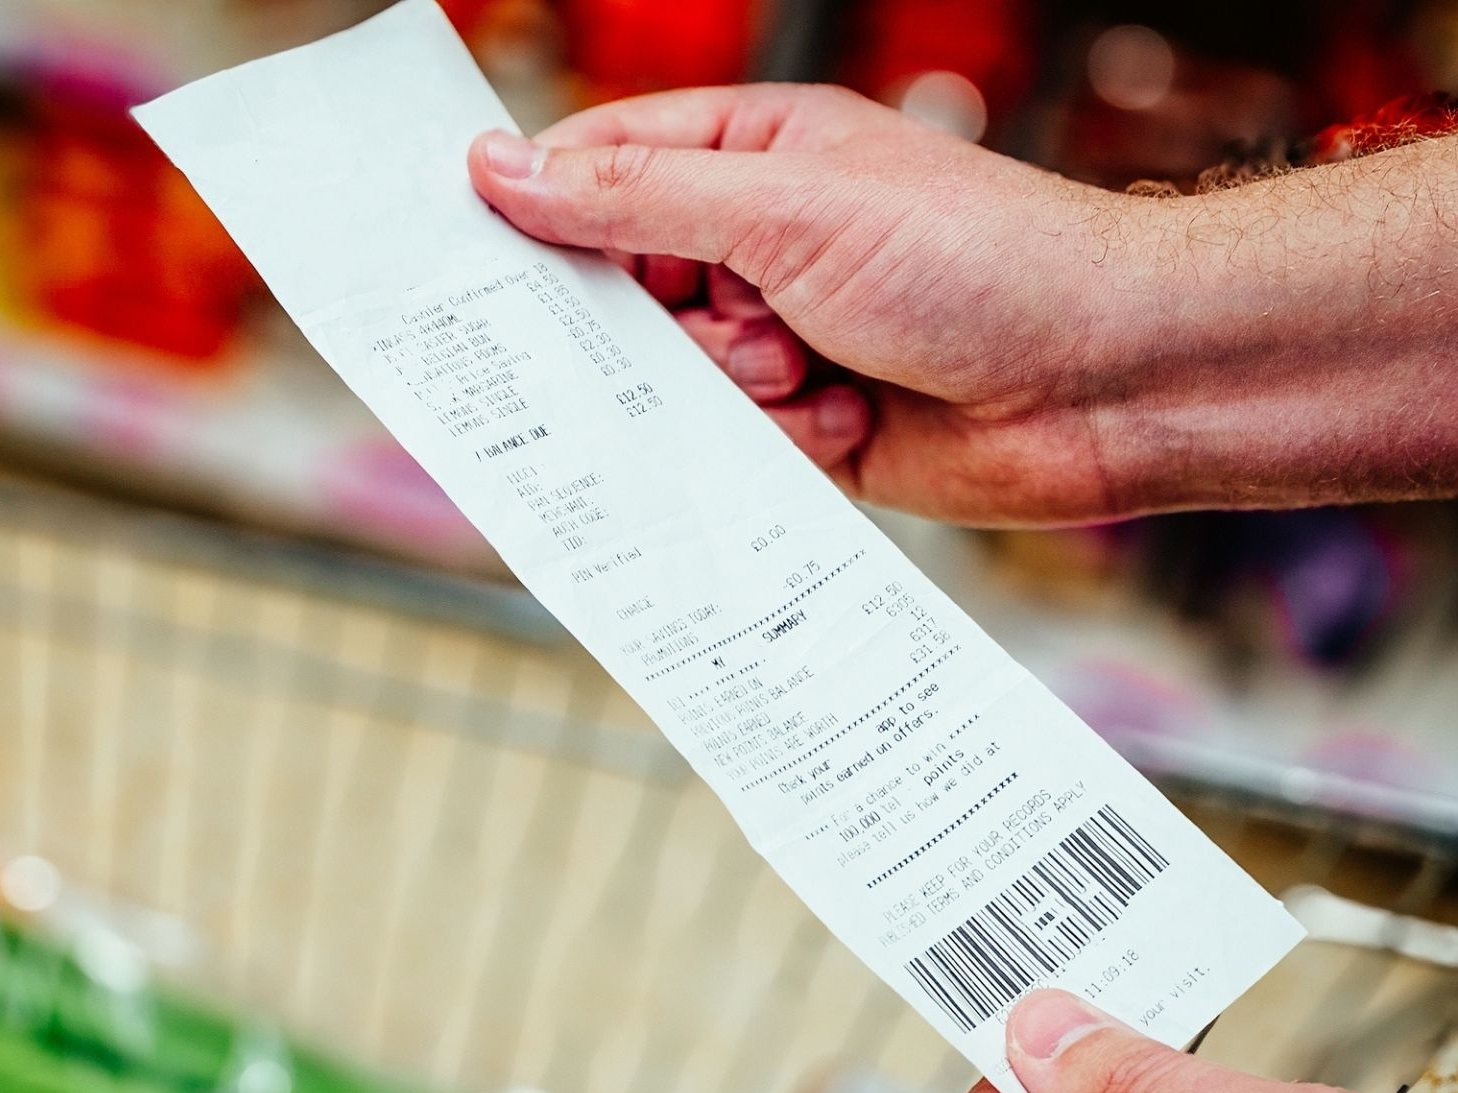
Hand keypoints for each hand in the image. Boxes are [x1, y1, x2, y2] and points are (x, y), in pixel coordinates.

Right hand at [468, 86, 1457, 523]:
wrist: (1107, 384)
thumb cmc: (977, 261)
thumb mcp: (786, 210)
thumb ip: (635, 200)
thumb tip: (504, 172)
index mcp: (749, 158)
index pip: (599, 169)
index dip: (537, 211)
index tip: (473, 257)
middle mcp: (757, 245)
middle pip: (621, 290)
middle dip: (662, 322)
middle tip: (721, 322)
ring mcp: (780, 339)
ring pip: (670, 380)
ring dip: (735, 386)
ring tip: (813, 368)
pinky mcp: (805, 427)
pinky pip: (727, 446)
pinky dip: (779, 440)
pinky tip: (845, 418)